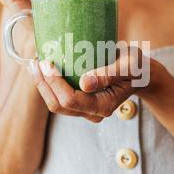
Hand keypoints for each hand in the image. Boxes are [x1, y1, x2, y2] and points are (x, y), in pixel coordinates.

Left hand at [30, 46, 158, 122]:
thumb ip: (109, 74)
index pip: (71, 100)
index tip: (47, 62)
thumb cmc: (135, 66)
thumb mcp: (127, 65)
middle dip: (43, 84)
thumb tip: (85, 83)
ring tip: (35, 64)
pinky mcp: (81, 103)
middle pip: (58, 105)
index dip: (55, 83)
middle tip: (35, 61)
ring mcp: (85, 110)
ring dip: (42, 85)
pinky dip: (48, 84)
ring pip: (55, 103)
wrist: (139, 72)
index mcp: (104, 106)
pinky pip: (58, 98)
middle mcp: (93, 112)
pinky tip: (43, 68)